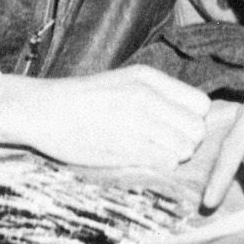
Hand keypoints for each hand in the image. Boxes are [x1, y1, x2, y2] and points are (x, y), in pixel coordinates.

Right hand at [0, 65, 210, 168]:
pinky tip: (140, 158)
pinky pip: (166, 162)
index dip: (192, 120)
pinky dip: (159, 165)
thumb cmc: (84, 100)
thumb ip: (157, 96)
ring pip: (185, 148)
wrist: (43, 111)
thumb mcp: (124, 82)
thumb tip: (192, 118)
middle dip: (187, 141)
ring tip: (151, 152)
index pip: (200, 104)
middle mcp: (146, 97)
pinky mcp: (125, 146)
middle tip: (166, 144)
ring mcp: (136, 122)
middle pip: (197, 129)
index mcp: (147, 78)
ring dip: (174, 155)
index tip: (175, 126)